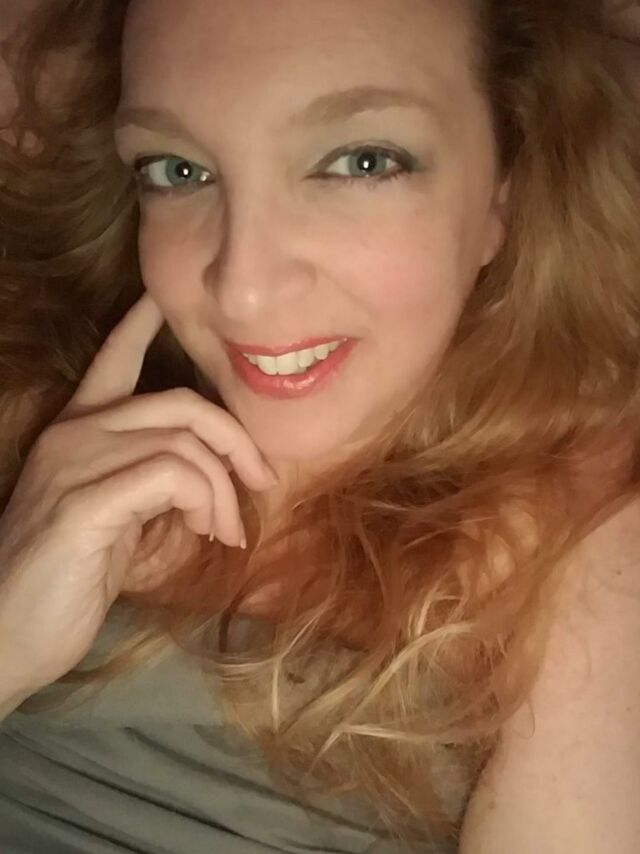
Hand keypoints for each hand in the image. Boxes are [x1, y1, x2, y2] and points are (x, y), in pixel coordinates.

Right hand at [0, 292, 275, 698]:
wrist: (6, 635)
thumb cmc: (67, 580)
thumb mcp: (120, 520)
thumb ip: (155, 486)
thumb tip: (213, 480)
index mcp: (78, 432)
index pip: (113, 361)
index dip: (140, 326)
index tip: (162, 297)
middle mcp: (74, 434)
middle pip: (181, 403)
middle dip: (236, 440)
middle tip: (262, 482)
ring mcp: (75, 463)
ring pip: (184, 442)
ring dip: (223, 488)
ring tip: (227, 529)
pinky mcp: (84, 501)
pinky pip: (171, 475)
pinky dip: (205, 500)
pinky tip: (206, 532)